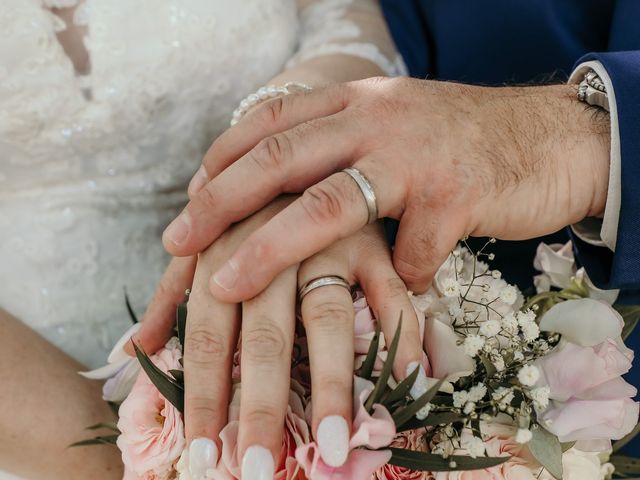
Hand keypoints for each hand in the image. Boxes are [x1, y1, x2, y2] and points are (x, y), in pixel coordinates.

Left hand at [135, 196, 425, 477]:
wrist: (314, 145)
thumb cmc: (252, 208)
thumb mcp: (206, 243)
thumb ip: (171, 294)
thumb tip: (131, 351)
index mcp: (224, 250)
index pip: (206, 334)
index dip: (203, 395)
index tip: (204, 454)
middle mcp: (274, 247)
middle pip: (265, 335)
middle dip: (260, 404)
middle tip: (255, 468)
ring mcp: (329, 244)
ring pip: (329, 320)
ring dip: (331, 386)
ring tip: (333, 445)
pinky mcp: (375, 244)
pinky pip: (393, 296)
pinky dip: (402, 337)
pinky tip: (408, 386)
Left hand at [162, 77, 610, 301]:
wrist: (550, 137)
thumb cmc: (458, 144)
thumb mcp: (392, 127)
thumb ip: (341, 148)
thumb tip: (279, 192)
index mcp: (356, 102)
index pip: (269, 123)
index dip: (222, 161)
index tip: (188, 200)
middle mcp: (378, 119)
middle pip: (281, 160)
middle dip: (219, 203)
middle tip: (176, 243)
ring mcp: (417, 156)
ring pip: (329, 204)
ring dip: (272, 250)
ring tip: (228, 287)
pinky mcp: (459, 196)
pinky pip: (412, 252)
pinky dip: (400, 277)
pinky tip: (404, 288)